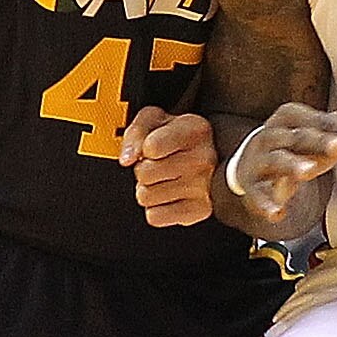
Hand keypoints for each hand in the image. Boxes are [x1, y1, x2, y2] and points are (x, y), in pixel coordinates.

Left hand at [118, 107, 216, 227]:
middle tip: (158, 165)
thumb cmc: (179, 137)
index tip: (152, 147)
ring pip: (146, 196)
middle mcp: (204, 158)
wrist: (209, 155)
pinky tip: (168, 196)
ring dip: (149, 189)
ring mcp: (204, 188)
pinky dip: (156, 209)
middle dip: (144, 169)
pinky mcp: (199, 212)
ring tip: (163, 180)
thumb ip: (136, 132)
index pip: (151, 147)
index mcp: (195, 130)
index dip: (143, 148)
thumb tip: (127, 158)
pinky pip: (155, 216)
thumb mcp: (155, 120)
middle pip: (144, 173)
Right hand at [227, 104, 336, 225]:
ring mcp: (262, 158)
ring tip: (308, 171)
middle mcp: (277, 133)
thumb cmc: (300, 146)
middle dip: (320, 141)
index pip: (327, 122)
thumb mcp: (327, 135)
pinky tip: (277, 214)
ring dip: (292, 165)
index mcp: (298, 117)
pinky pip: (257, 194)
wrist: (252, 162)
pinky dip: (265, 203)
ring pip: (278, 159)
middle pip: (302, 137)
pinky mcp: (251, 185)